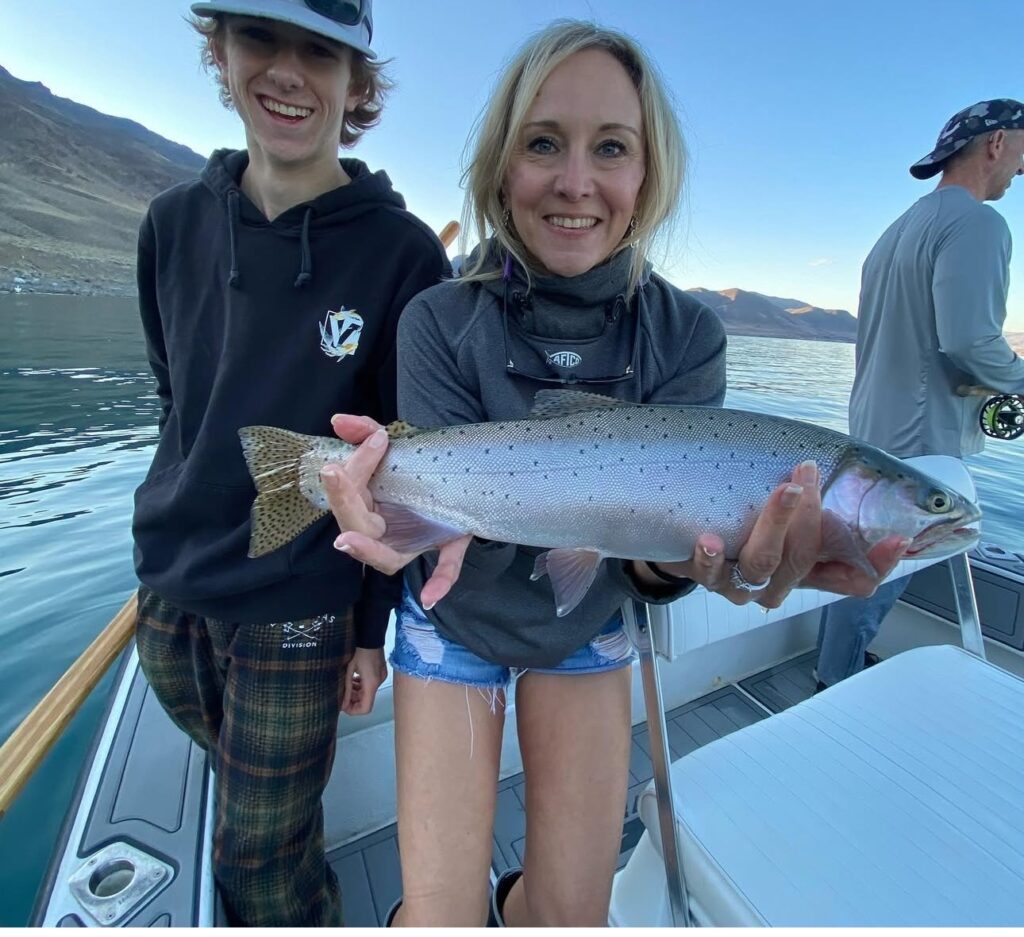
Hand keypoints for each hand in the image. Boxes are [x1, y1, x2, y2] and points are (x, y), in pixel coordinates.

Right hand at [323, 414, 472, 609]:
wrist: (460, 472)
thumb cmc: (417, 465)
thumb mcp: (393, 445)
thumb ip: (365, 432)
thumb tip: (339, 421)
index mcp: (369, 509)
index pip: (348, 500)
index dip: (345, 480)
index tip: (353, 452)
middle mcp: (386, 532)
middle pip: (358, 527)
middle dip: (345, 501)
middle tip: (335, 471)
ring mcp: (413, 543)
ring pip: (388, 558)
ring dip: (368, 551)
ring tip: (346, 541)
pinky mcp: (447, 545)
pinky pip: (443, 570)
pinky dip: (438, 583)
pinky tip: (430, 598)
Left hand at [341, 646, 387, 714]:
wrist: (370, 635)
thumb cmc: (358, 651)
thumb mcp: (349, 670)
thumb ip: (347, 689)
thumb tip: (342, 704)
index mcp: (371, 684)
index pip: (366, 708)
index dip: (354, 711)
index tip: (343, 705)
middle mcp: (378, 682)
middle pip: (367, 700)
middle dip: (353, 700)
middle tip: (342, 693)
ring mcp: (381, 677)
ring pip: (368, 692)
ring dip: (357, 692)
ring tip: (346, 684)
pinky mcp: (381, 671)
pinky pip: (371, 684)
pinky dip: (362, 685)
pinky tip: (354, 678)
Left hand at [647, 461, 907, 608]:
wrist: (681, 534)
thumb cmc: (740, 518)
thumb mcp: (783, 514)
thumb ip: (811, 505)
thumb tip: (835, 468)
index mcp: (803, 570)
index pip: (851, 579)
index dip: (877, 565)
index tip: (898, 540)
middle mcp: (775, 582)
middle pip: (803, 560)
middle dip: (813, 516)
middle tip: (809, 475)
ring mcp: (740, 584)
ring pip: (763, 565)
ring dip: (775, 525)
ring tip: (784, 492)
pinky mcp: (705, 577)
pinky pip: (710, 574)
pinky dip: (712, 557)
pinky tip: (711, 540)